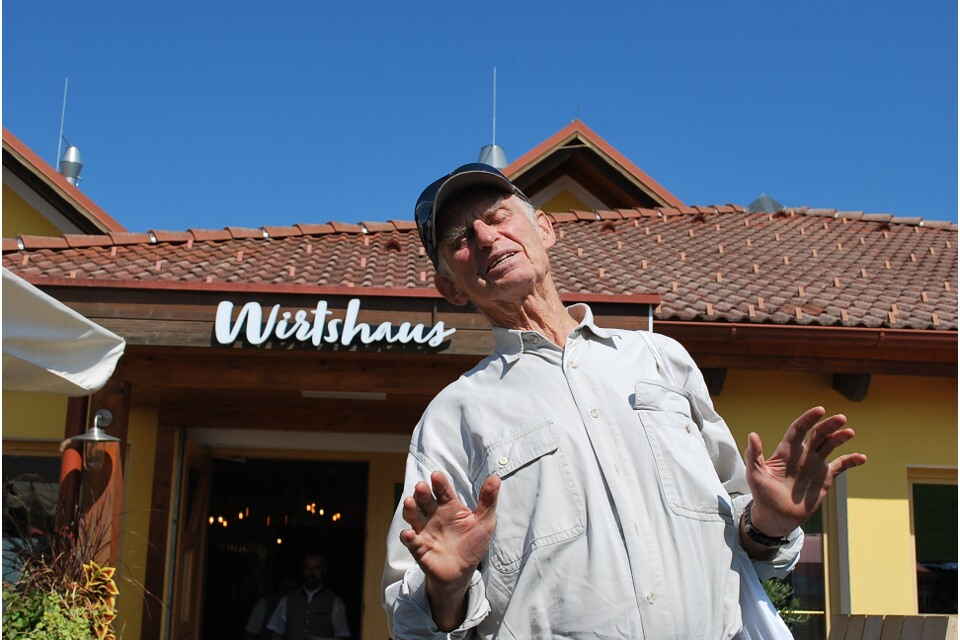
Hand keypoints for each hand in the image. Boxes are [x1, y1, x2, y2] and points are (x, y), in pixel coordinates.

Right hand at [400, 471, 499, 629]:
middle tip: (421, 486)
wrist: (462, 572)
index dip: (439, 483)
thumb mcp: (484, 522)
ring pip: (413, 516)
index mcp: (449, 506)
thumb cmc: (472, 543)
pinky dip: (408, 537)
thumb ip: (488, 500)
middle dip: (422, 493)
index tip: (436, 475)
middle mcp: (434, 515)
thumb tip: (495, 477)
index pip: (443, 491)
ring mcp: (424, 530)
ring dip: (410, 509)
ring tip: (410, 502)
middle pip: (425, 500)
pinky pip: (410, 541)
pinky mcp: (419, 548)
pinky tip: (410, 534)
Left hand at [745, 406, 865, 536]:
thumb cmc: (763, 495)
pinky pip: (840, 466)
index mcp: (786, 451)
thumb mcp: (755, 475)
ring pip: (830, 446)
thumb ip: (754, 455)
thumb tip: (752, 435)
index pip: (799, 430)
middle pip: (818, 435)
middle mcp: (803, 455)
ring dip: (840, 438)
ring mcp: (815, 465)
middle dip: (828, 425)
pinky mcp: (825, 478)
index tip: (819, 410)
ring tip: (849, 432)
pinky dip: (851, 461)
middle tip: (840, 418)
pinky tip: (861, 457)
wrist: (777, 516)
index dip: (808, 419)